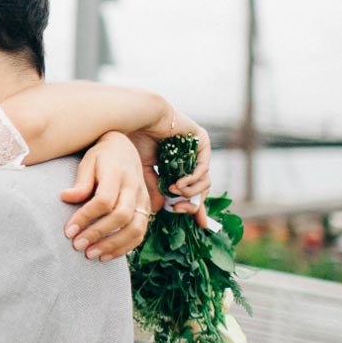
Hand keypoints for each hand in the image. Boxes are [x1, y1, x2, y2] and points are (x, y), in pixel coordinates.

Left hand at [59, 131, 150, 260]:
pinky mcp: (146, 209)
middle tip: (78, 246)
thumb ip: (80, 182)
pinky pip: (140, 233)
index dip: (85, 217)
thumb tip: (65, 197)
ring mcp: (143, 199)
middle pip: (121, 216)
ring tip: (91, 255)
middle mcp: (134, 187)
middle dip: (98, 234)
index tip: (68, 230)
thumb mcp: (87, 162)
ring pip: (135, 228)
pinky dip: (124, 247)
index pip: (104, 200)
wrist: (125, 149)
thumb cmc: (101, 157)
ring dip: (113, 245)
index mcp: (117, 173)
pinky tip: (106, 256)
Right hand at [132, 109, 213, 226]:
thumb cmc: (136, 139)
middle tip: (179, 210)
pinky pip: (203, 169)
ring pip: (205, 182)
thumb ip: (153, 189)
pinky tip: (178, 184)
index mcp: (176, 166)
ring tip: (174, 192)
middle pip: (201, 190)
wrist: (138, 117)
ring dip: (190, 192)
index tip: (198, 225)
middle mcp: (189, 160)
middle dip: (193, 204)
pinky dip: (192, 181)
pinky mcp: (201, 141)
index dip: (194, 208)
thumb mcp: (143, 171)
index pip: (191, 192)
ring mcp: (196, 151)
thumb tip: (157, 211)